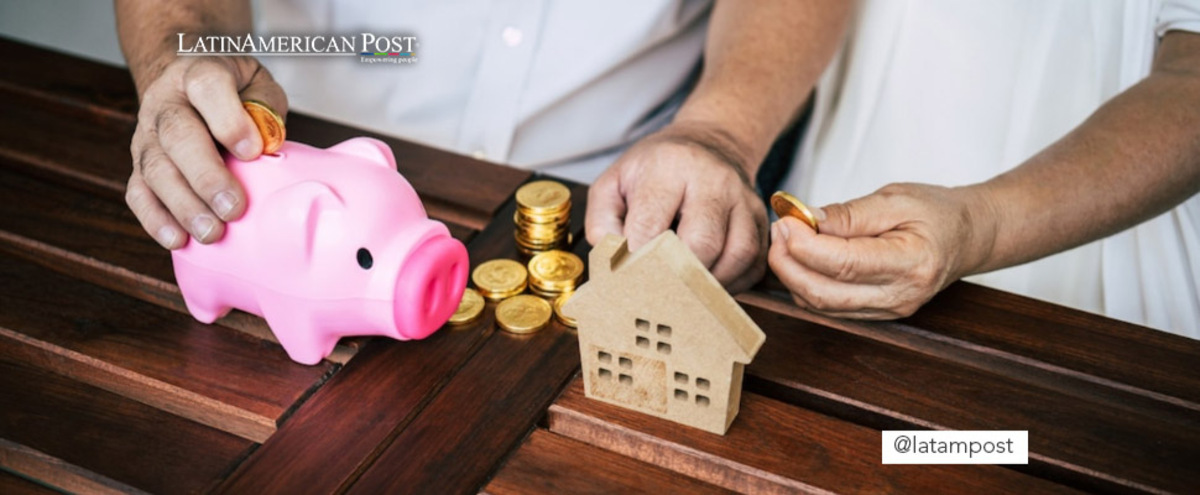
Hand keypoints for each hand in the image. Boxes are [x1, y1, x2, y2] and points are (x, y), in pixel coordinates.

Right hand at [126, 56, 286, 248]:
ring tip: (211, 233)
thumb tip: (267, 143)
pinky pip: (138, 193)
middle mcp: (165, 103)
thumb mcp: (257, 83)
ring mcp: (146, 136)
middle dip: (206, 177)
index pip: (208, 88)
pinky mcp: (138, 165)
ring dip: (183, 206)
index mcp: (198, 74)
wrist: (186, 82)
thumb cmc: (232, 90)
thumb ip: (265, 106)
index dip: (229, 121)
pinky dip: (156, 219)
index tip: (252, 152)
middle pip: (177, 136)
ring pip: (155, 169)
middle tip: (233, 208)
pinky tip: (177, 239)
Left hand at [586, 123, 768, 292]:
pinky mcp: (762, 219)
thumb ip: (603, 221)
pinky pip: (754, 263)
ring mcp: (744, 199)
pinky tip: (709, 283)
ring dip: (709, 284)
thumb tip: (614, 261)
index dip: (637, 260)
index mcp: (670, 167)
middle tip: (659, 294)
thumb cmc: (657, 169)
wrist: (710, 143)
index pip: (652, 225)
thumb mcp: (615, 181)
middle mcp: (714, 180)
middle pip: (702, 244)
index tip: (627, 280)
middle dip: (677, 277)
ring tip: (685, 293)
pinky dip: (733, 283)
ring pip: (737, 256)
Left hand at [767, 183, 998, 318]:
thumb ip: (849, 214)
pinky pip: (829, 307)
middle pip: (825, 294)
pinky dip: (806, 284)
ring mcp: (888, 311)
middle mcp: (900, 296)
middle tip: (778, 230)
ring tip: (785, 239)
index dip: (805, 245)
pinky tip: (800, 257)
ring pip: (821, 305)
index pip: (844, 264)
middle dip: (788, 263)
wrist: (968, 237)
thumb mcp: (896, 198)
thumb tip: (806, 220)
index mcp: (912, 263)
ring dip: (792, 275)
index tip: (786, 222)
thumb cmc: (938, 213)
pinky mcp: (876, 315)